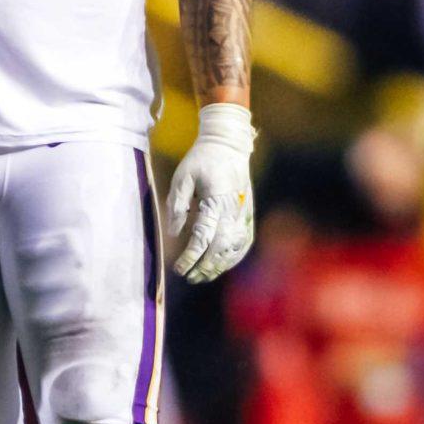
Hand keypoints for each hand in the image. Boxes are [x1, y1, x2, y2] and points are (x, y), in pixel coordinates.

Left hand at [165, 102, 255, 283]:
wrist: (229, 146)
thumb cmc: (201, 160)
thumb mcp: (182, 177)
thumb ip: (177, 205)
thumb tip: (174, 233)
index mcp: (216, 201)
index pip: (203, 237)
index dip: (191, 256)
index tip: (179, 268)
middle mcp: (233, 211)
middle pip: (220, 248)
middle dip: (204, 267)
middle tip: (188, 277)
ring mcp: (244, 214)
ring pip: (234, 249)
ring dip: (219, 266)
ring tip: (201, 276)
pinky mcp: (248, 215)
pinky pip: (244, 243)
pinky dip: (233, 258)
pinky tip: (221, 266)